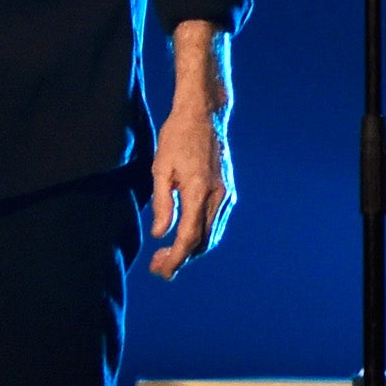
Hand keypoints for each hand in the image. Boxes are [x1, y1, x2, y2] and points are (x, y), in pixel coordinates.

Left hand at [148, 96, 234, 277]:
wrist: (204, 115)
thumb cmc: (177, 137)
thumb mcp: (160, 168)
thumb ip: (162, 203)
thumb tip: (160, 234)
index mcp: (199, 190)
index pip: (189, 236)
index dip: (175, 258)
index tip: (161, 271)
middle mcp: (218, 196)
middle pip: (202, 241)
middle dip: (181, 259)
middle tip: (158, 267)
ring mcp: (226, 195)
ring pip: (211, 235)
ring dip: (191, 251)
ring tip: (166, 256)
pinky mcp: (227, 192)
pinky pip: (215, 223)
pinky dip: (201, 237)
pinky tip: (183, 239)